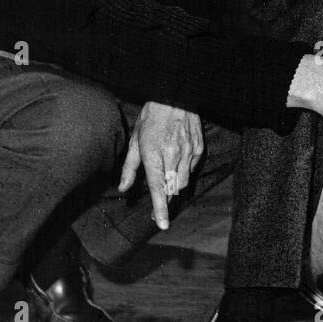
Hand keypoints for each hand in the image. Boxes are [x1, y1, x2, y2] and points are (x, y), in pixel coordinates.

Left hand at [117, 101, 203, 230]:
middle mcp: (173, 154)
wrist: (175, 97)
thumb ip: (130, 167)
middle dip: (165, 203)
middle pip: (172, 189)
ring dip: (174, 189)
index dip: (160, 208)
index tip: (162, 224)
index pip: (158, 188)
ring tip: (166, 187)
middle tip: (157, 212)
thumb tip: (123, 188)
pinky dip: (183, 173)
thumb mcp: (136, 140)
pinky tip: (176, 165)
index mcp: (154, 154)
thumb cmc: (151, 117)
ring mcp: (189, 151)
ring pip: (183, 182)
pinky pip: (191, 169)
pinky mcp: (199, 148)